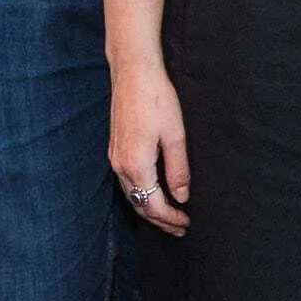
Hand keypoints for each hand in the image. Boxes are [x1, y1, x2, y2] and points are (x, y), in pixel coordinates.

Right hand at [111, 61, 191, 237]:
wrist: (133, 72)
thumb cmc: (157, 99)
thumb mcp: (175, 136)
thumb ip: (178, 169)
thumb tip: (181, 196)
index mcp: (136, 165)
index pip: (153, 204)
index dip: (170, 218)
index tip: (186, 223)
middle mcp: (120, 165)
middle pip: (139, 205)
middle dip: (159, 219)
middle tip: (180, 228)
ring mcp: (114, 157)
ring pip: (131, 194)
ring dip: (149, 208)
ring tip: (169, 215)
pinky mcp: (115, 148)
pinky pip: (127, 182)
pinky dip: (141, 193)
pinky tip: (154, 192)